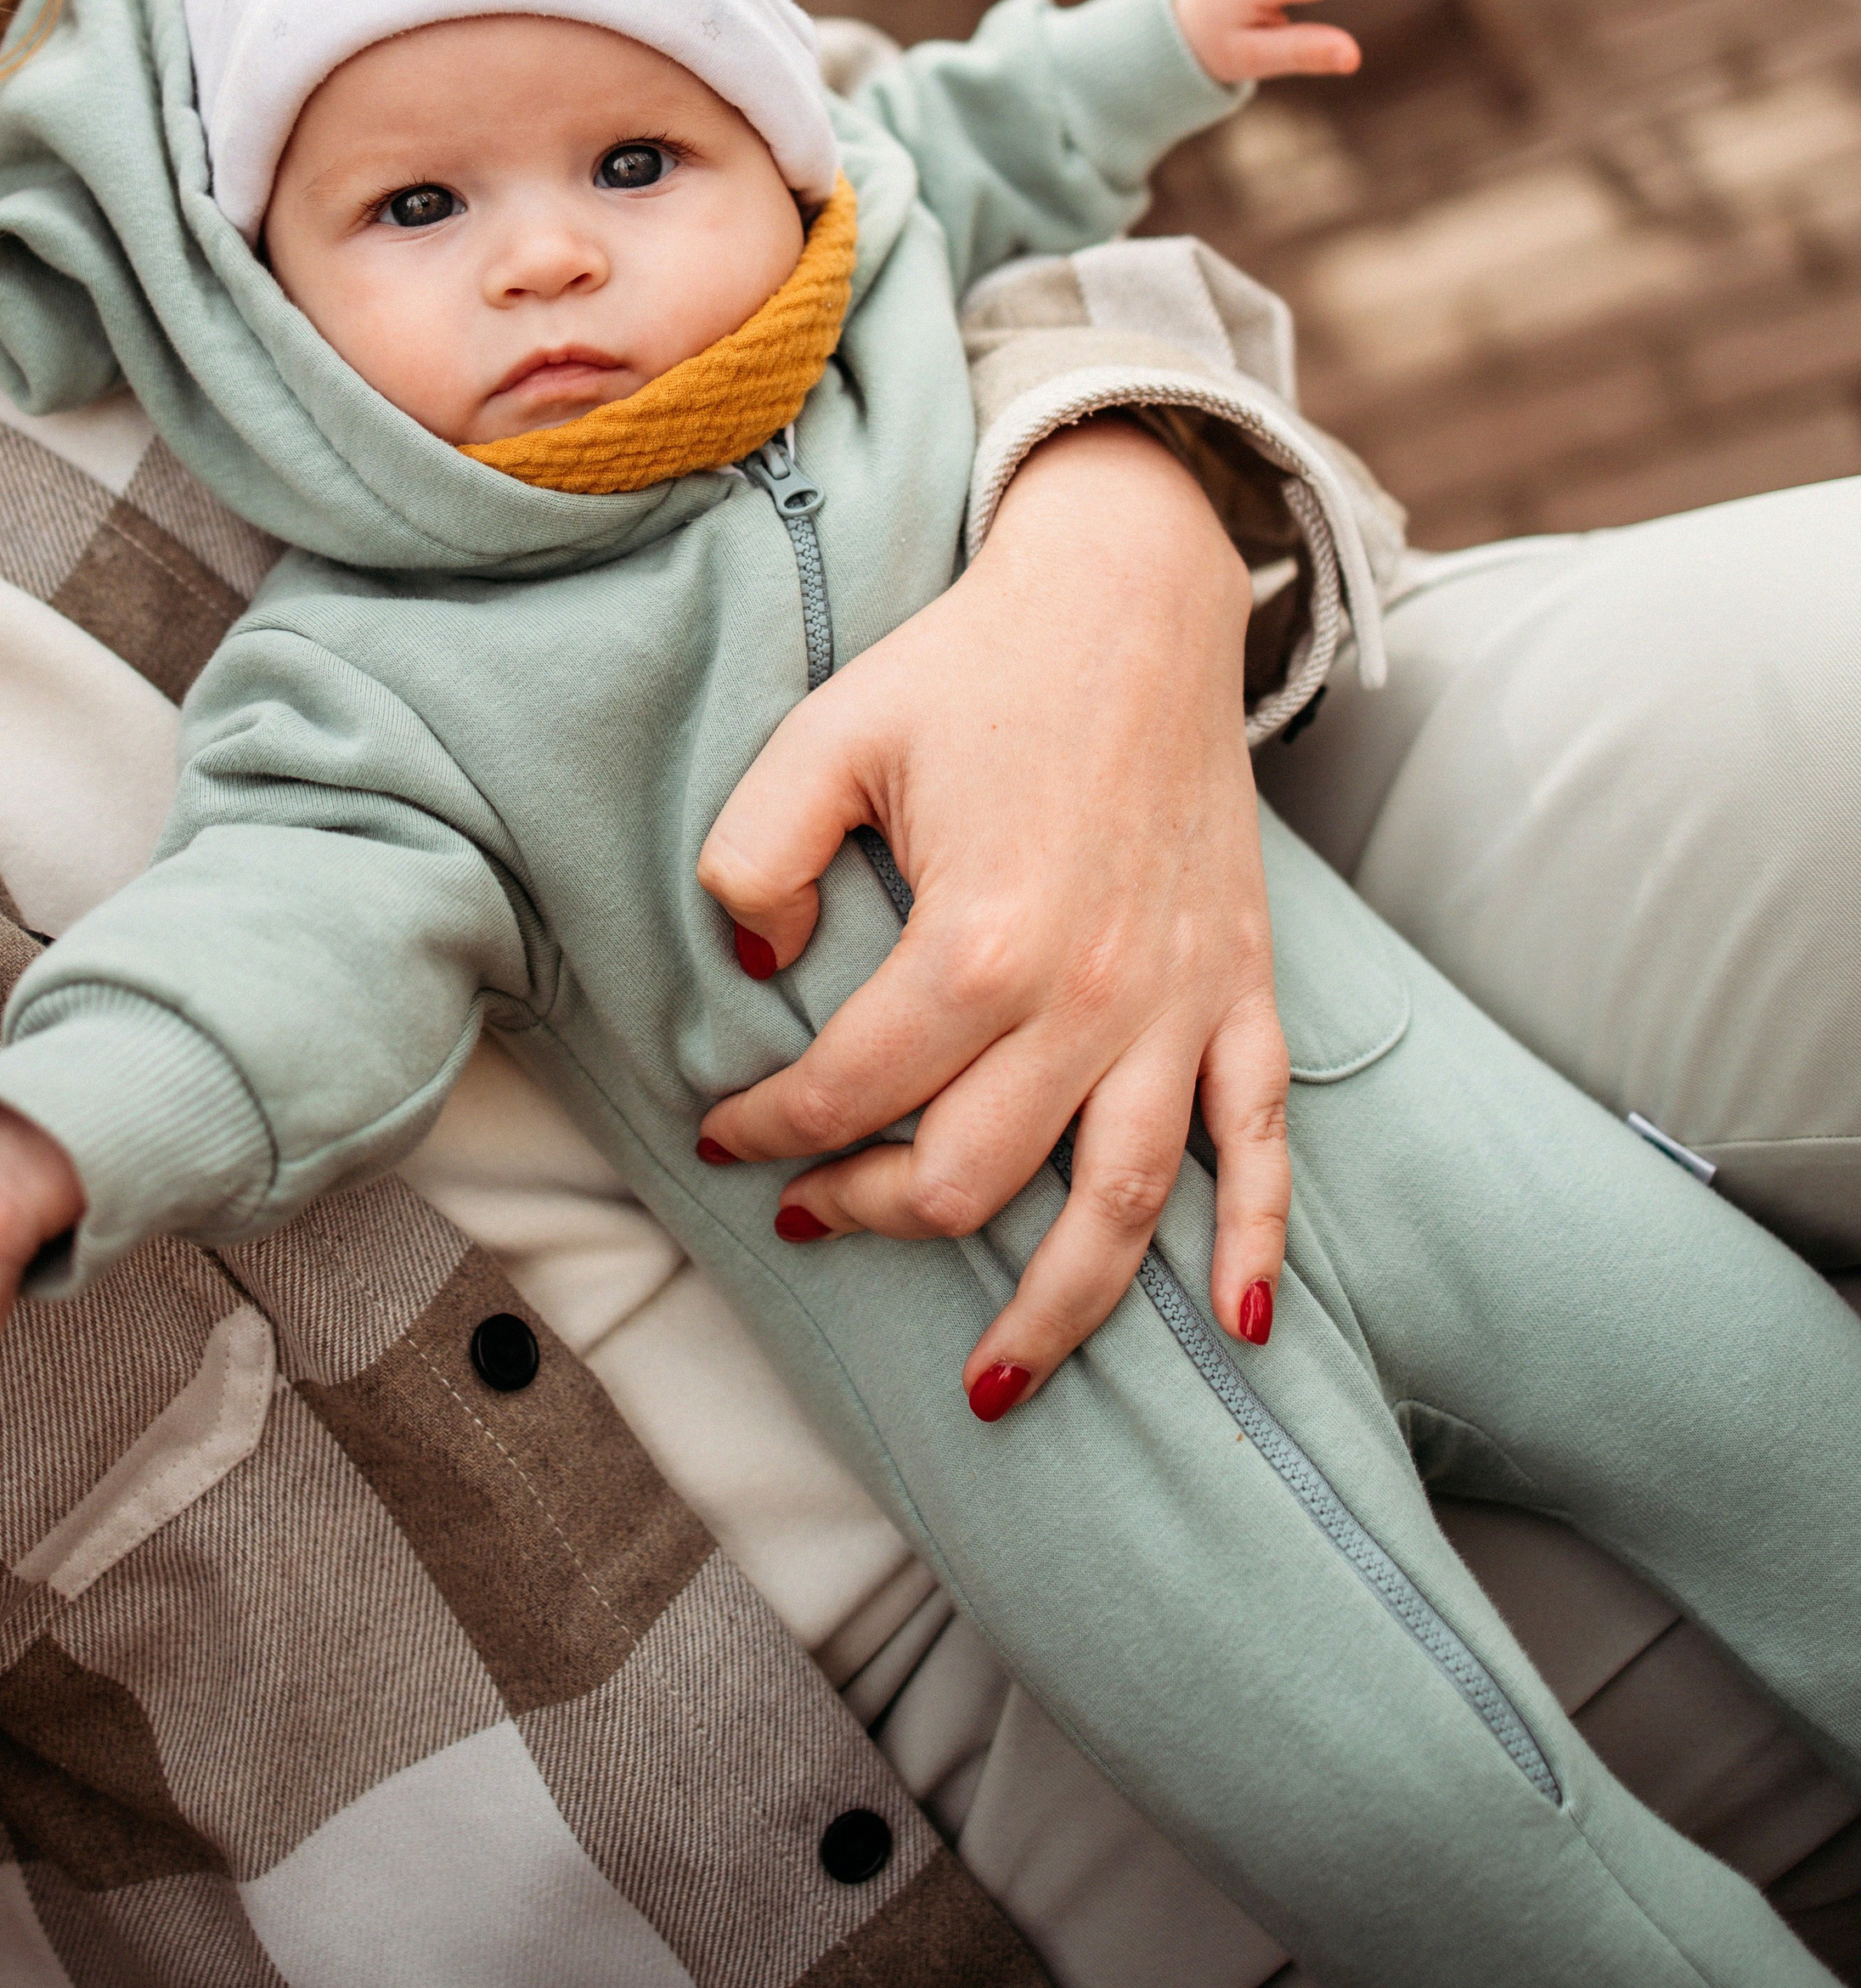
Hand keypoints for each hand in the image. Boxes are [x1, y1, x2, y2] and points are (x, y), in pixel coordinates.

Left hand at [696, 420, 1290, 1409]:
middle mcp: (1090, 998)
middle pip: (970, 1178)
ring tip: (993, 1389)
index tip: (725, 1129)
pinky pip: (1263, 1142)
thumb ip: (753, 854)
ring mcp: (1180, 1005)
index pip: (848, 1091)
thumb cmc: (970, 666)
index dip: (766, 1126)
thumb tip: (750, 970)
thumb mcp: (826, 731)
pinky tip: (1244, 1325)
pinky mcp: (1244, 990)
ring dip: (1055, 1312)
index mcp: (979, 941)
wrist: (1134, 597)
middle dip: (873, 1212)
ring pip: (1120, 1207)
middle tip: (814, 1210)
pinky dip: (1260, 1240)